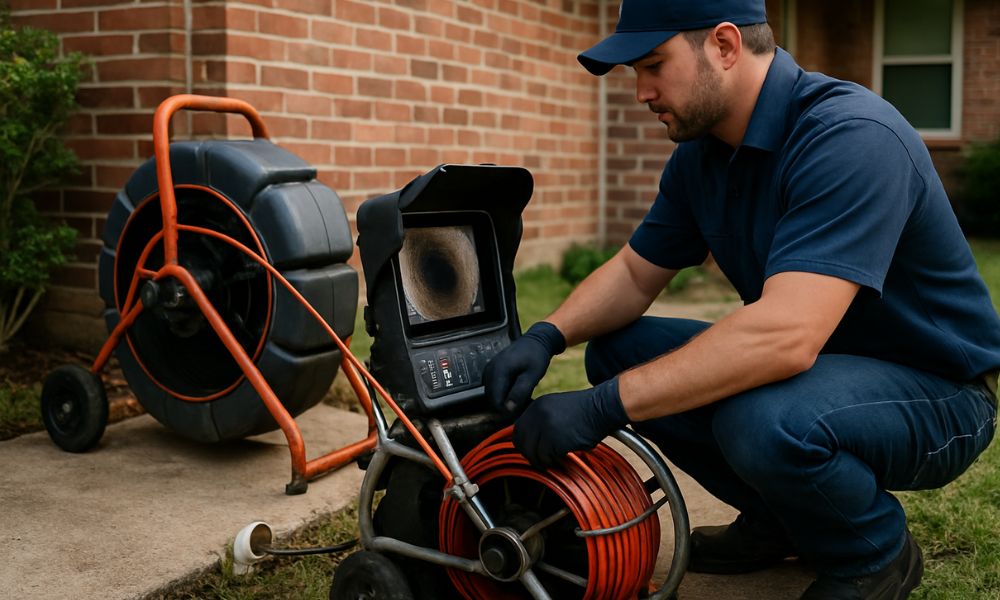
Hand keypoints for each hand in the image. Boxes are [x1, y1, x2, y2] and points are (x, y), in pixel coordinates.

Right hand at [484, 322, 565, 415]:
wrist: (535, 341)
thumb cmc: (536, 357)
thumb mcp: (532, 376)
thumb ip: (520, 392)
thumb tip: (508, 409)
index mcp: (499, 370)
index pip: (495, 400)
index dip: (506, 410)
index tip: (519, 411)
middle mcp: (490, 370)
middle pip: (491, 398)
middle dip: (505, 405)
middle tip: (522, 405)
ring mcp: (488, 369)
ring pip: (491, 394)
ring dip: (504, 399)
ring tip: (520, 396)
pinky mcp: (491, 370)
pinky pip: (493, 387)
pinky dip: (502, 392)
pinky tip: (515, 390)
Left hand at [513, 377, 628, 468]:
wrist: (602, 408)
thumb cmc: (584, 411)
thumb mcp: (556, 408)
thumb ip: (541, 420)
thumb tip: (530, 442)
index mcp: (536, 406)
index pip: (518, 430)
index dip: (524, 443)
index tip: (532, 451)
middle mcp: (537, 415)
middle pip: (521, 443)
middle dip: (530, 454)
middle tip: (541, 460)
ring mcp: (545, 427)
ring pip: (533, 453)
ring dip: (543, 460)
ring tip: (554, 459)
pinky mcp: (555, 439)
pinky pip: (547, 457)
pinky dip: (554, 461)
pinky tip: (563, 457)